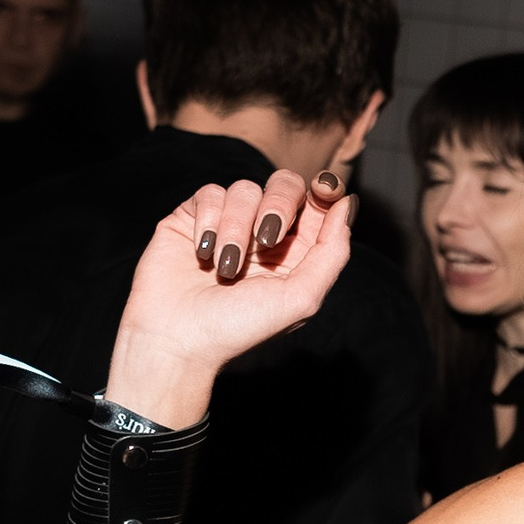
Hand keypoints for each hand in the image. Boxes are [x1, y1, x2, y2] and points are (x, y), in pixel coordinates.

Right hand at [105, 170, 355, 426]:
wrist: (177, 337)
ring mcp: (228, 224)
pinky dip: (209, 222)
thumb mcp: (301, 297)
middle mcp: (264, 235)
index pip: (317, 206)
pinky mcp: (193, 218)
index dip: (325, 191)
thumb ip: (331, 252)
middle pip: (285, 186)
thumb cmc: (240, 326)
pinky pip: (210, 193)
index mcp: (296, 254)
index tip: (326, 188)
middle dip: (279, 205)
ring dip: (237, 229)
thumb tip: (346, 203)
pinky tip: (202, 254)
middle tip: (266, 240)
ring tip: (225, 269)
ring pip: (245, 190)